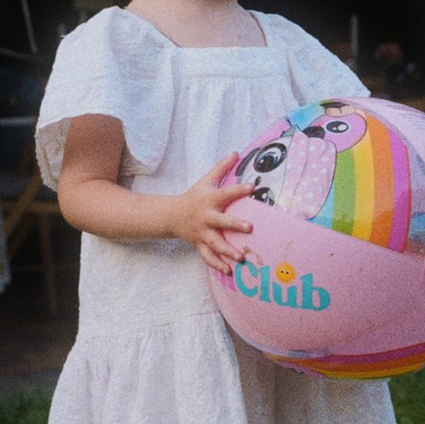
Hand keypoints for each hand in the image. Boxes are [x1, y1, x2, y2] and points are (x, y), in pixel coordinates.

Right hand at [165, 154, 255, 273]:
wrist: (172, 216)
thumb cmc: (195, 196)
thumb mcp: (206, 180)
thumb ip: (222, 167)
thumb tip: (236, 152)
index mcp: (210, 200)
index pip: (226, 193)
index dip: (238, 190)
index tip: (252, 187)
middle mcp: (206, 217)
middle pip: (221, 221)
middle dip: (234, 224)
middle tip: (250, 227)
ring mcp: (202, 233)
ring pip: (215, 243)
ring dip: (227, 250)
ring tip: (241, 257)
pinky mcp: (200, 244)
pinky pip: (208, 257)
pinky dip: (217, 265)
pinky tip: (229, 271)